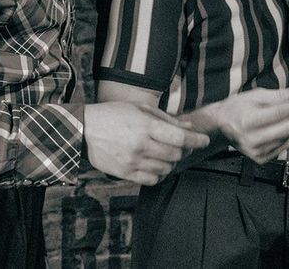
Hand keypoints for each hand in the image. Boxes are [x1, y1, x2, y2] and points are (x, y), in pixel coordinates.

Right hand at [84, 101, 210, 184]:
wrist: (83, 130)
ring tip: (167, 154)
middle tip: (183, 146)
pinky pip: (152, 180)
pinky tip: (157, 165)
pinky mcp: (124, 173)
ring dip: (172, 162)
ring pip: (165, 168)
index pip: (179, 138)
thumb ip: (166, 119)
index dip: (196, 140)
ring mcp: (132, 161)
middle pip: (175, 155)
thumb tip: (189, 129)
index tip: (204, 140)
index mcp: (145, 126)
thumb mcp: (140, 109)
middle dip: (184, 150)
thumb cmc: (114, 114)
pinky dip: (160, 174)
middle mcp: (140, 145)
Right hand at [200, 84, 288, 163]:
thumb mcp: (255, 95)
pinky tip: (285, 128)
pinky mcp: (259, 159)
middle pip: (288, 127)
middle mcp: (251, 138)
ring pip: (287, 138)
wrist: (220, 127)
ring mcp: (255, 151)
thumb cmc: (236, 109)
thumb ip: (279, 95)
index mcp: (248, 120)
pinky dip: (288, 137)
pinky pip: (282, 148)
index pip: (281, 112)